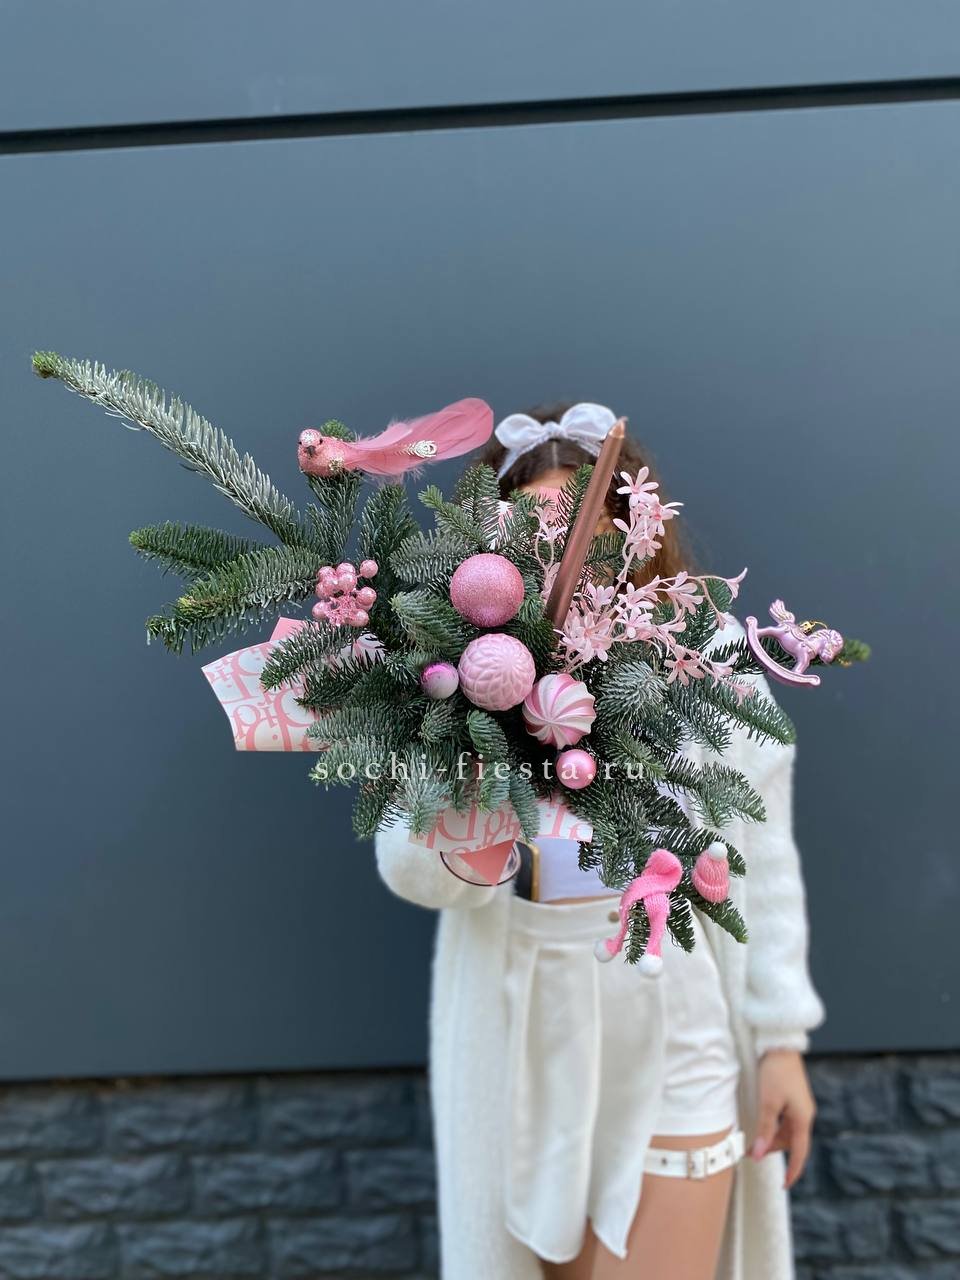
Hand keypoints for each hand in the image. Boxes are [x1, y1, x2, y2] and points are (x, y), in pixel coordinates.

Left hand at [752, 1049, 815, 1188]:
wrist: (780, 1044)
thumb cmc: (775, 1072)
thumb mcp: (767, 1102)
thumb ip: (764, 1130)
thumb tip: (759, 1154)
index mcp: (803, 1118)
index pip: (800, 1153)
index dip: (793, 1171)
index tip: (784, 1184)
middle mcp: (805, 1114)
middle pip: (791, 1142)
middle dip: (772, 1150)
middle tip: (751, 1152)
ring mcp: (800, 1106)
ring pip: (787, 1131)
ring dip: (771, 1138)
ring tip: (752, 1140)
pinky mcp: (793, 1098)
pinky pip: (785, 1120)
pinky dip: (773, 1127)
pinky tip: (762, 1125)